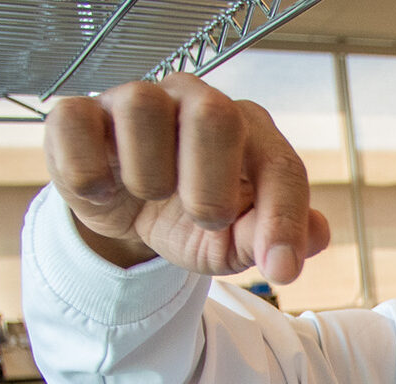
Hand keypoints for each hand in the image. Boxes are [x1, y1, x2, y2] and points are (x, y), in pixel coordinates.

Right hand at [45, 72, 332, 277]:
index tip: (281, 270)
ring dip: (148, 174)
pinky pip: (76, 123)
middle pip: (214, 112)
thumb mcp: (233, 240)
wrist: (126, 215)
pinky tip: (102, 191)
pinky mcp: (80, 115)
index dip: (284, 220)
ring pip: (142, 108)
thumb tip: (319, 235)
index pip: (280, 165)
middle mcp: (195, 101)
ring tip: (149, 195)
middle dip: (210, 182)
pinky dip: (87, 169)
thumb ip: (271, 235)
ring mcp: (134, 101)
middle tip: (203, 217)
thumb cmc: (190, 217)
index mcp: (248, 130)